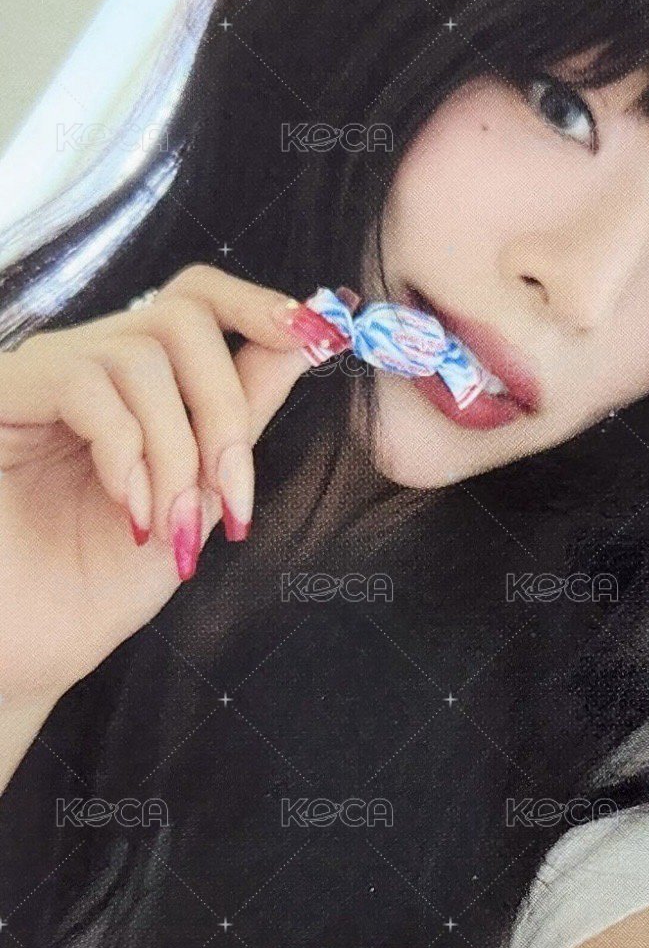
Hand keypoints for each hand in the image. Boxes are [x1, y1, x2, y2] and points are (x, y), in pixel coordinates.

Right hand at [0, 264, 351, 710]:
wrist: (23, 651)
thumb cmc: (100, 581)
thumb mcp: (199, 491)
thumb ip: (246, 412)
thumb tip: (311, 335)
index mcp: (134, 379)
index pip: (198, 296)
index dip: (259, 303)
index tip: (317, 335)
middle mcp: (86, 359)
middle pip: (184, 313)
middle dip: (225, 406)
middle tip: (230, 494)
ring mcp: (41, 373)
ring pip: (144, 351)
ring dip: (178, 448)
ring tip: (171, 523)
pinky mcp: (2, 393)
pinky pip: (86, 382)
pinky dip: (128, 451)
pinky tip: (131, 512)